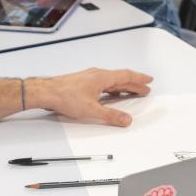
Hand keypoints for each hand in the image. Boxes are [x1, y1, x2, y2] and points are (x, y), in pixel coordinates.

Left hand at [29, 68, 153, 125]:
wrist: (46, 92)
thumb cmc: (65, 96)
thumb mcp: (92, 110)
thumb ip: (111, 115)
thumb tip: (126, 119)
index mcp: (102, 77)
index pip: (126, 75)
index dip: (139, 78)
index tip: (148, 80)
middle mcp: (97, 75)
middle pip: (120, 78)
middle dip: (134, 84)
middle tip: (144, 89)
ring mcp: (89, 78)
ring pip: (111, 81)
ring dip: (123, 86)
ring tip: (130, 93)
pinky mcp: (83, 83)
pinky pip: (103, 84)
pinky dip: (111, 89)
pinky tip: (109, 95)